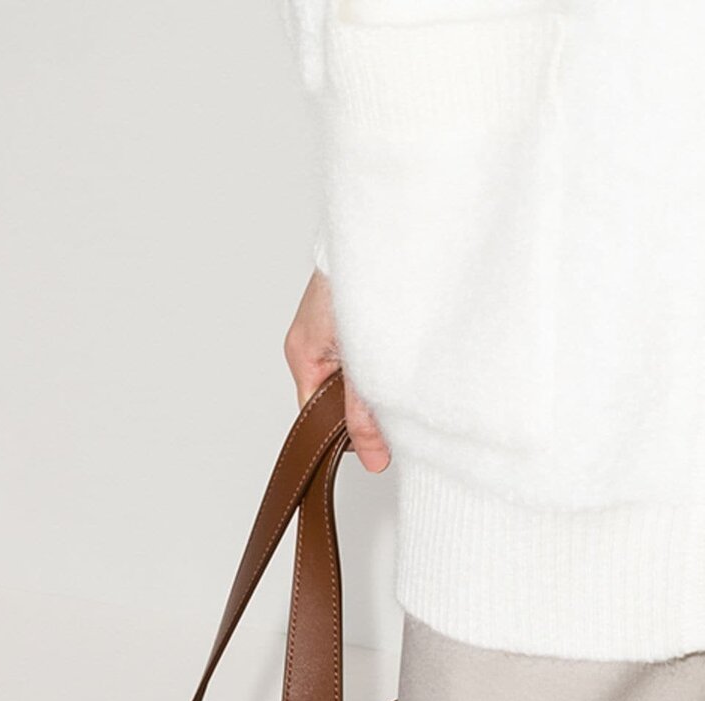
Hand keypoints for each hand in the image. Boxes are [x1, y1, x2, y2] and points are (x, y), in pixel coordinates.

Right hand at [283, 269, 390, 473]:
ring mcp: (332, 332)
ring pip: (355, 378)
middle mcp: (313, 345)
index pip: (316, 417)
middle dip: (364, 408)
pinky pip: (367, 356)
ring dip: (378, 382)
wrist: (381, 237)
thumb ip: (365, 413)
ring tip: (398, 373)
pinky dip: (384, 361)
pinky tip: (401, 356)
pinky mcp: (354, 321)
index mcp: (303, 356)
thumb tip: (373, 458)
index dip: (345, 434)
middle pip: (335, 399)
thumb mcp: (362, 365)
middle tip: (393, 406)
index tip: (375, 442)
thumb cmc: (357, 284)